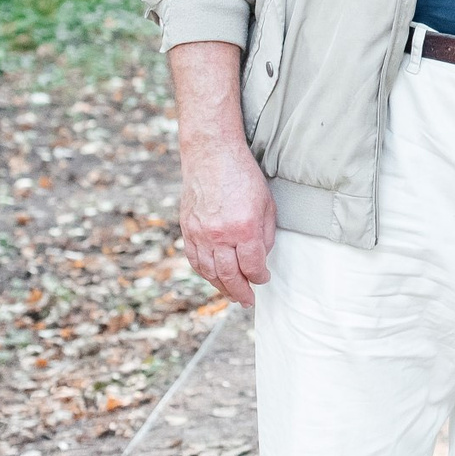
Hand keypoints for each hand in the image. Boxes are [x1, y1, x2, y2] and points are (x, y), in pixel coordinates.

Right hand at [181, 123, 276, 304]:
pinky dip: (204, 273)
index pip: (252, 266)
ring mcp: (201, 234)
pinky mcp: (188, 230)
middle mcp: (220, 235)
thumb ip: (265, 234)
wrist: (211, 156)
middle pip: (229, 276)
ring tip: (231, 294)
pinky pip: (195, 260)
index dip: (259, 277)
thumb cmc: (243, 176)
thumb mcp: (266, 203)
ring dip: (221, 287)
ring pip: (209, 272)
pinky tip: (213, 278)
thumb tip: (261, 258)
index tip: (263, 279)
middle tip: (248, 300)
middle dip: (241, 291)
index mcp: (244, 228)